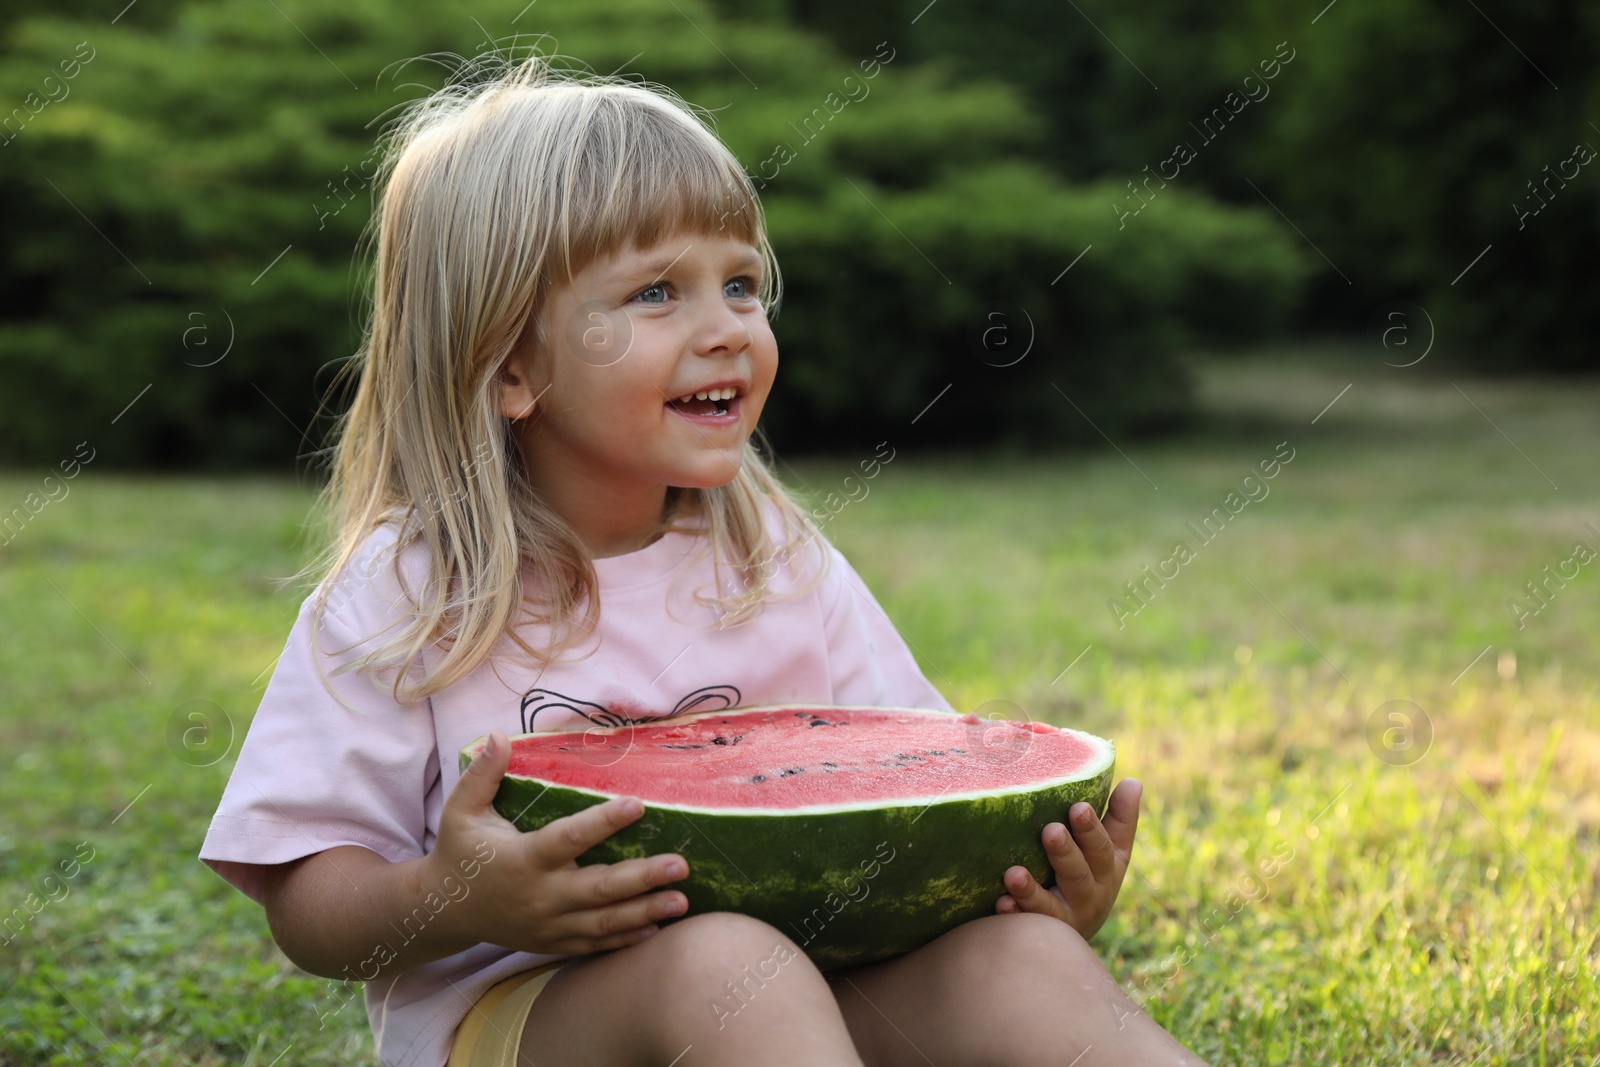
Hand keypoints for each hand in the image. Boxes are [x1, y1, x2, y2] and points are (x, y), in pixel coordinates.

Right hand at [428, 730, 691, 955]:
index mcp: (523, 859)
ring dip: (645, 912)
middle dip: (642, 879)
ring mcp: (548, 925)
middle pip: (599, 890)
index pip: (569, 839)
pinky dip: (625, 940)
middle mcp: (540, 896)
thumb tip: (499, 735)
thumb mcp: (461, 810)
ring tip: (682, 901)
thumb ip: (482, 774)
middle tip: (680, 865)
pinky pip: (594, 945)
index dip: (603, 823)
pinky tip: (655, 928)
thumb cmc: (459, 851)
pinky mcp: (551, 942)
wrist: (443, 911)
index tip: (638, 805)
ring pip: (604, 923)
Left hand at [994, 777, 1140, 941]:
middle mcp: (1090, 898)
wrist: (1070, 937)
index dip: (1091, 829)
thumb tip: (1134, 782)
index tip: (1078, 807)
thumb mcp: (1108, 852)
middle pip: (1078, 875)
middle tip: (1050, 830)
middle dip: (1065, 853)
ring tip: (1013, 873)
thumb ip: (1119, 819)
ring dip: (1032, 890)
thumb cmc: (1089, 876)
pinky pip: (1025, 926)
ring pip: (1050, 906)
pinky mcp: (1039, 934)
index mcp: (1107, 871)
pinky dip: (1014, 914)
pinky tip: (1001, 902)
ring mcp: (1064, 919)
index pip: (1102, 849)